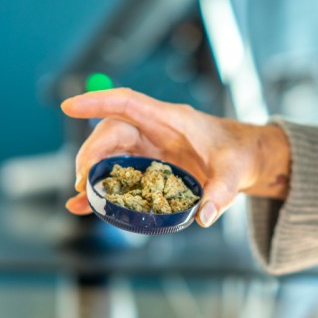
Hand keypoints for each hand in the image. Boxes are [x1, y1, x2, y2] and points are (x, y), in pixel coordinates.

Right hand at [61, 88, 290, 226]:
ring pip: (110, 153)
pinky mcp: (149, 167)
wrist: (247, 160)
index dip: (97, 101)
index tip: (69, 105)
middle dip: (92, 152)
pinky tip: (83, 206)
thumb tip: (205, 216)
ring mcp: (150, 148)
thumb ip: (221, 192)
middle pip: (112, 132)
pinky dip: (100, 189)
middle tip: (83, 181)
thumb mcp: (235, 172)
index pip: (127, 102)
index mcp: (171, 119)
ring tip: (81, 197)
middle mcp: (155, 130)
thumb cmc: (240, 155)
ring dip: (92, 172)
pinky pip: (117, 174)